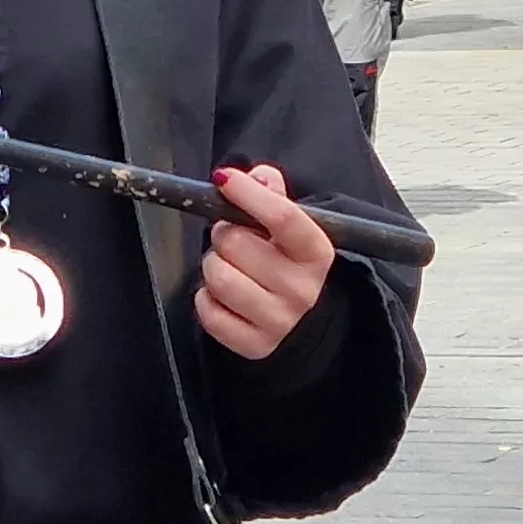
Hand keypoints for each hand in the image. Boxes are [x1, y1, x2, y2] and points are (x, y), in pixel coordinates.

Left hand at [198, 163, 338, 359]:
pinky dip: (206, 298)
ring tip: (226, 266)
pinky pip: (208, 312)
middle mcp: (303, 289)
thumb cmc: (283, 263)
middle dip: (222, 235)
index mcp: (316, 252)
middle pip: (237, 244)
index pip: (283, 217)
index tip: (224, 179)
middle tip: (229, 239)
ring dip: (212, 265)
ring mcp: (280, 321)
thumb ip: (272, 193)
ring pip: (219, 278)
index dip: (248, 194)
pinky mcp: (254, 345)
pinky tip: (222, 296)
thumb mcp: (287, 227)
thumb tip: (260, 178)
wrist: (297, 320)